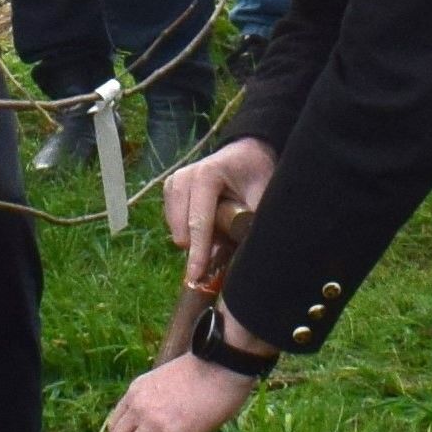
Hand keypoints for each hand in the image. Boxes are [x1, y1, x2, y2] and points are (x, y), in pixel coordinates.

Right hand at [160, 134, 275, 289]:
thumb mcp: (262, 196)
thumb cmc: (256, 174)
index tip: (196, 278)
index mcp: (207, 175)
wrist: (246, 153)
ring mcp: (173, 182)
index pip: (199, 222)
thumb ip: (251, 223)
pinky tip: (206, 226)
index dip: (198, 253)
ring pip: (176, 227)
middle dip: (196, 248)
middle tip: (219, 255)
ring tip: (218, 233)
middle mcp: (183, 176)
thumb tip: (245, 257)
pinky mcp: (169, 189)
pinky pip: (173, 221)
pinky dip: (187, 230)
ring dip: (193, 239)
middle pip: (182, 228)